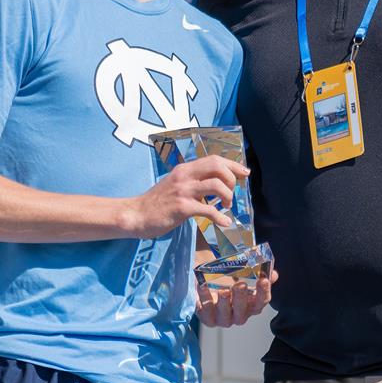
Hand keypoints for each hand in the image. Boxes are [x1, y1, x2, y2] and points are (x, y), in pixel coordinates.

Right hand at [122, 157, 248, 237]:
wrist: (136, 215)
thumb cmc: (156, 202)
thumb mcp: (174, 184)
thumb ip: (192, 180)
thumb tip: (215, 184)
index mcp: (185, 168)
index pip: (214, 159)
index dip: (233, 165)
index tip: (245, 172)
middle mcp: (185, 175)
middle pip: (218, 167)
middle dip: (232, 178)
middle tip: (232, 193)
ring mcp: (183, 191)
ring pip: (217, 186)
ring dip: (228, 197)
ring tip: (226, 207)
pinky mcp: (182, 208)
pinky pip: (209, 210)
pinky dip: (220, 218)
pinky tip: (224, 223)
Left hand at [196, 265, 276, 327]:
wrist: (206, 277)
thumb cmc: (228, 277)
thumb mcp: (242, 272)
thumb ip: (257, 272)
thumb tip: (272, 274)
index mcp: (251, 305)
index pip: (261, 302)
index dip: (263, 292)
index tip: (263, 280)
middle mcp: (238, 315)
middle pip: (242, 312)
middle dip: (241, 299)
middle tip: (240, 285)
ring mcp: (222, 318)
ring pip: (224, 316)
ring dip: (224, 303)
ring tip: (223, 290)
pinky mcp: (206, 316)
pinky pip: (204, 311)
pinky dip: (204, 298)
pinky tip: (202, 286)